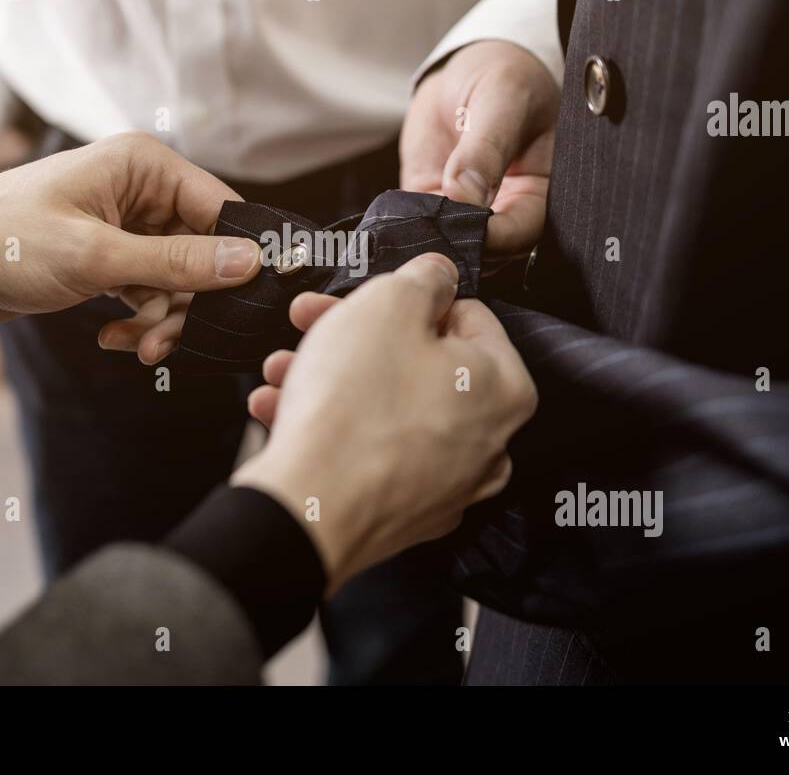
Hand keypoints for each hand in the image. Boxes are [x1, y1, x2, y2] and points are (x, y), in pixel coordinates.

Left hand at [0, 132, 262, 326]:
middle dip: (188, 302)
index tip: (248, 305)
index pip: (223, 210)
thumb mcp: (96, 256)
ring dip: (162, 320)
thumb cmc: (3, 240)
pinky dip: (138, 320)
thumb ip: (177, 263)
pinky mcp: (110, 258)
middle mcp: (142, 190)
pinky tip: (112, 337)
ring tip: (134, 345)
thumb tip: (250, 262)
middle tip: (165, 342)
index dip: (239, 257)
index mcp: (145, 166)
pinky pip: (149, 293)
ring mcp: (126, 226)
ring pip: (178, 281)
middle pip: (204, 253)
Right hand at [232, 253, 536, 593]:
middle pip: (421, 362)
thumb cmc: (352, 410)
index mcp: (504, 388)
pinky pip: (370, 452)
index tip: (365, 298)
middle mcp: (488, 443)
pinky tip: (284, 410)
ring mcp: (447, 485)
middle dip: (356, 338)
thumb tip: (437, 275)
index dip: (407, 299)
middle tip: (312, 323)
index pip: (468, 316)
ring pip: (388, 407)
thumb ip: (423, 277)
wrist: (306, 510)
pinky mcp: (403, 513)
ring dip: (333, 378)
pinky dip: (331, 426)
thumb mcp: (388, 303)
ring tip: (284, 368)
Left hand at [400, 40, 557, 256]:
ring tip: (411, 227)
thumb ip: (487, 146)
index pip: (523, 228)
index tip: (472, 229)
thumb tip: (465, 196)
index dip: (498, 236)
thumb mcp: (502, 99)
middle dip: (460, 245)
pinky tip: (395, 221)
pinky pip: (419, 226)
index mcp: (539, 189)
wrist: (467, 69)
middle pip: (487, 249)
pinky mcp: (432, 204)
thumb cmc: (504, 76)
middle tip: (434, 232)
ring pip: (450, 243)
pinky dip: (405, 228)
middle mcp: (506, 208)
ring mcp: (467, 211)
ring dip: (429, 241)